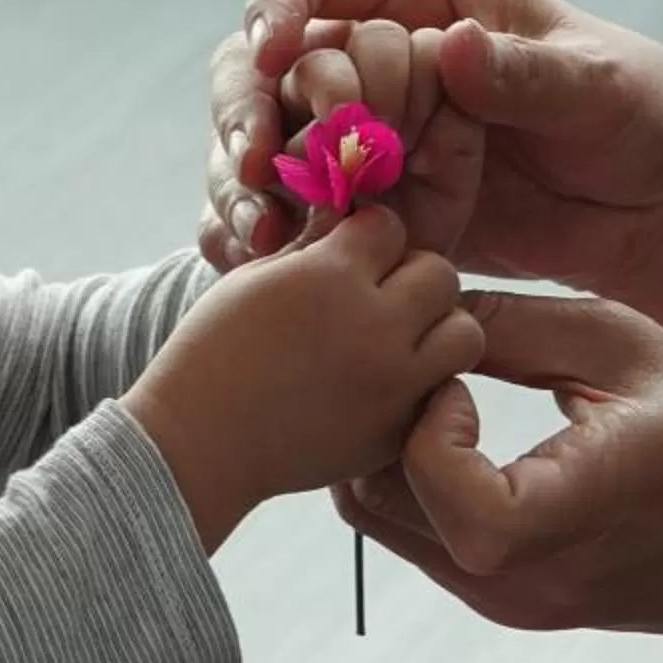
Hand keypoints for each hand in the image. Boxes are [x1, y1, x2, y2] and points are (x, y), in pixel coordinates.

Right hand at [126, 210, 485, 552]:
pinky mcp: (398, 430)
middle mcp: (374, 325)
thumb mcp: (257, 276)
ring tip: (396, 339)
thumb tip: (355, 219)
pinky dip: (423, 381)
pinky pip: (442, 390)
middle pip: (440, 273)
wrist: (200, 442)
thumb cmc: (214, 351)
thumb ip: (315, 245)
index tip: (350, 254)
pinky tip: (382, 381)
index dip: (370, 237)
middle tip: (378, 297)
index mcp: (331, 277)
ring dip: (435, 328)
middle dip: (411, 276)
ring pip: (463, 332)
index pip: (390, 226)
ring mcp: (392, 383)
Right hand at [202, 0, 662, 349]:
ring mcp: (367, 143)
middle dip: (246, 109)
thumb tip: (455, 47)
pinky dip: (258, 241)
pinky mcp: (371, 216)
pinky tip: (261, 267)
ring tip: (262, 233)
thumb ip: (529, 74)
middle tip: (259, 166)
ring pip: (261, 145)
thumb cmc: (648, 117)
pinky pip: (289, 219)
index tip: (274, 48)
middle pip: (262, 63)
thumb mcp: (602, 88)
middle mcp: (376, 62)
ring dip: (242, 183)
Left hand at [338, 292, 662, 662]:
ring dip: (387, 449)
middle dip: (381, 422)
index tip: (461, 377)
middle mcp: (531, 577)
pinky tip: (452, 426)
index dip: (427, 428)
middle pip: (381, 506)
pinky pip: (415, 539)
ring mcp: (512, 602)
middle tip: (422, 365)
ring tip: (436, 389)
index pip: (449, 496)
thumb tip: (418, 301)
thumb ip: (512, 325)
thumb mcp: (622, 343)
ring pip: (382, 525)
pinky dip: (410, 479)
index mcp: (580, 509)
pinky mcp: (505, 602)